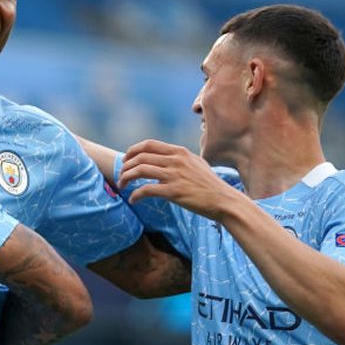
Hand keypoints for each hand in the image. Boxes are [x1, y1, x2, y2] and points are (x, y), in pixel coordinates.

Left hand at [117, 139, 238, 218]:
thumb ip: (180, 160)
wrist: (224, 200)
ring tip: (122, 186)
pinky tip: (133, 200)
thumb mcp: (196, 164)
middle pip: (140, 156)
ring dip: (126, 178)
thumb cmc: (210, 185)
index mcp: (180, 152)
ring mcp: (174, 175)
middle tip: (120, 176)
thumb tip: (164, 161)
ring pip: (140, 170)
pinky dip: (136, 194)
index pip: (149, 144)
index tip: (126, 161)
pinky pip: (146, 189)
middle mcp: (176, 160)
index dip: (133, 151)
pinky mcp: (174, 191)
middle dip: (125, 166)